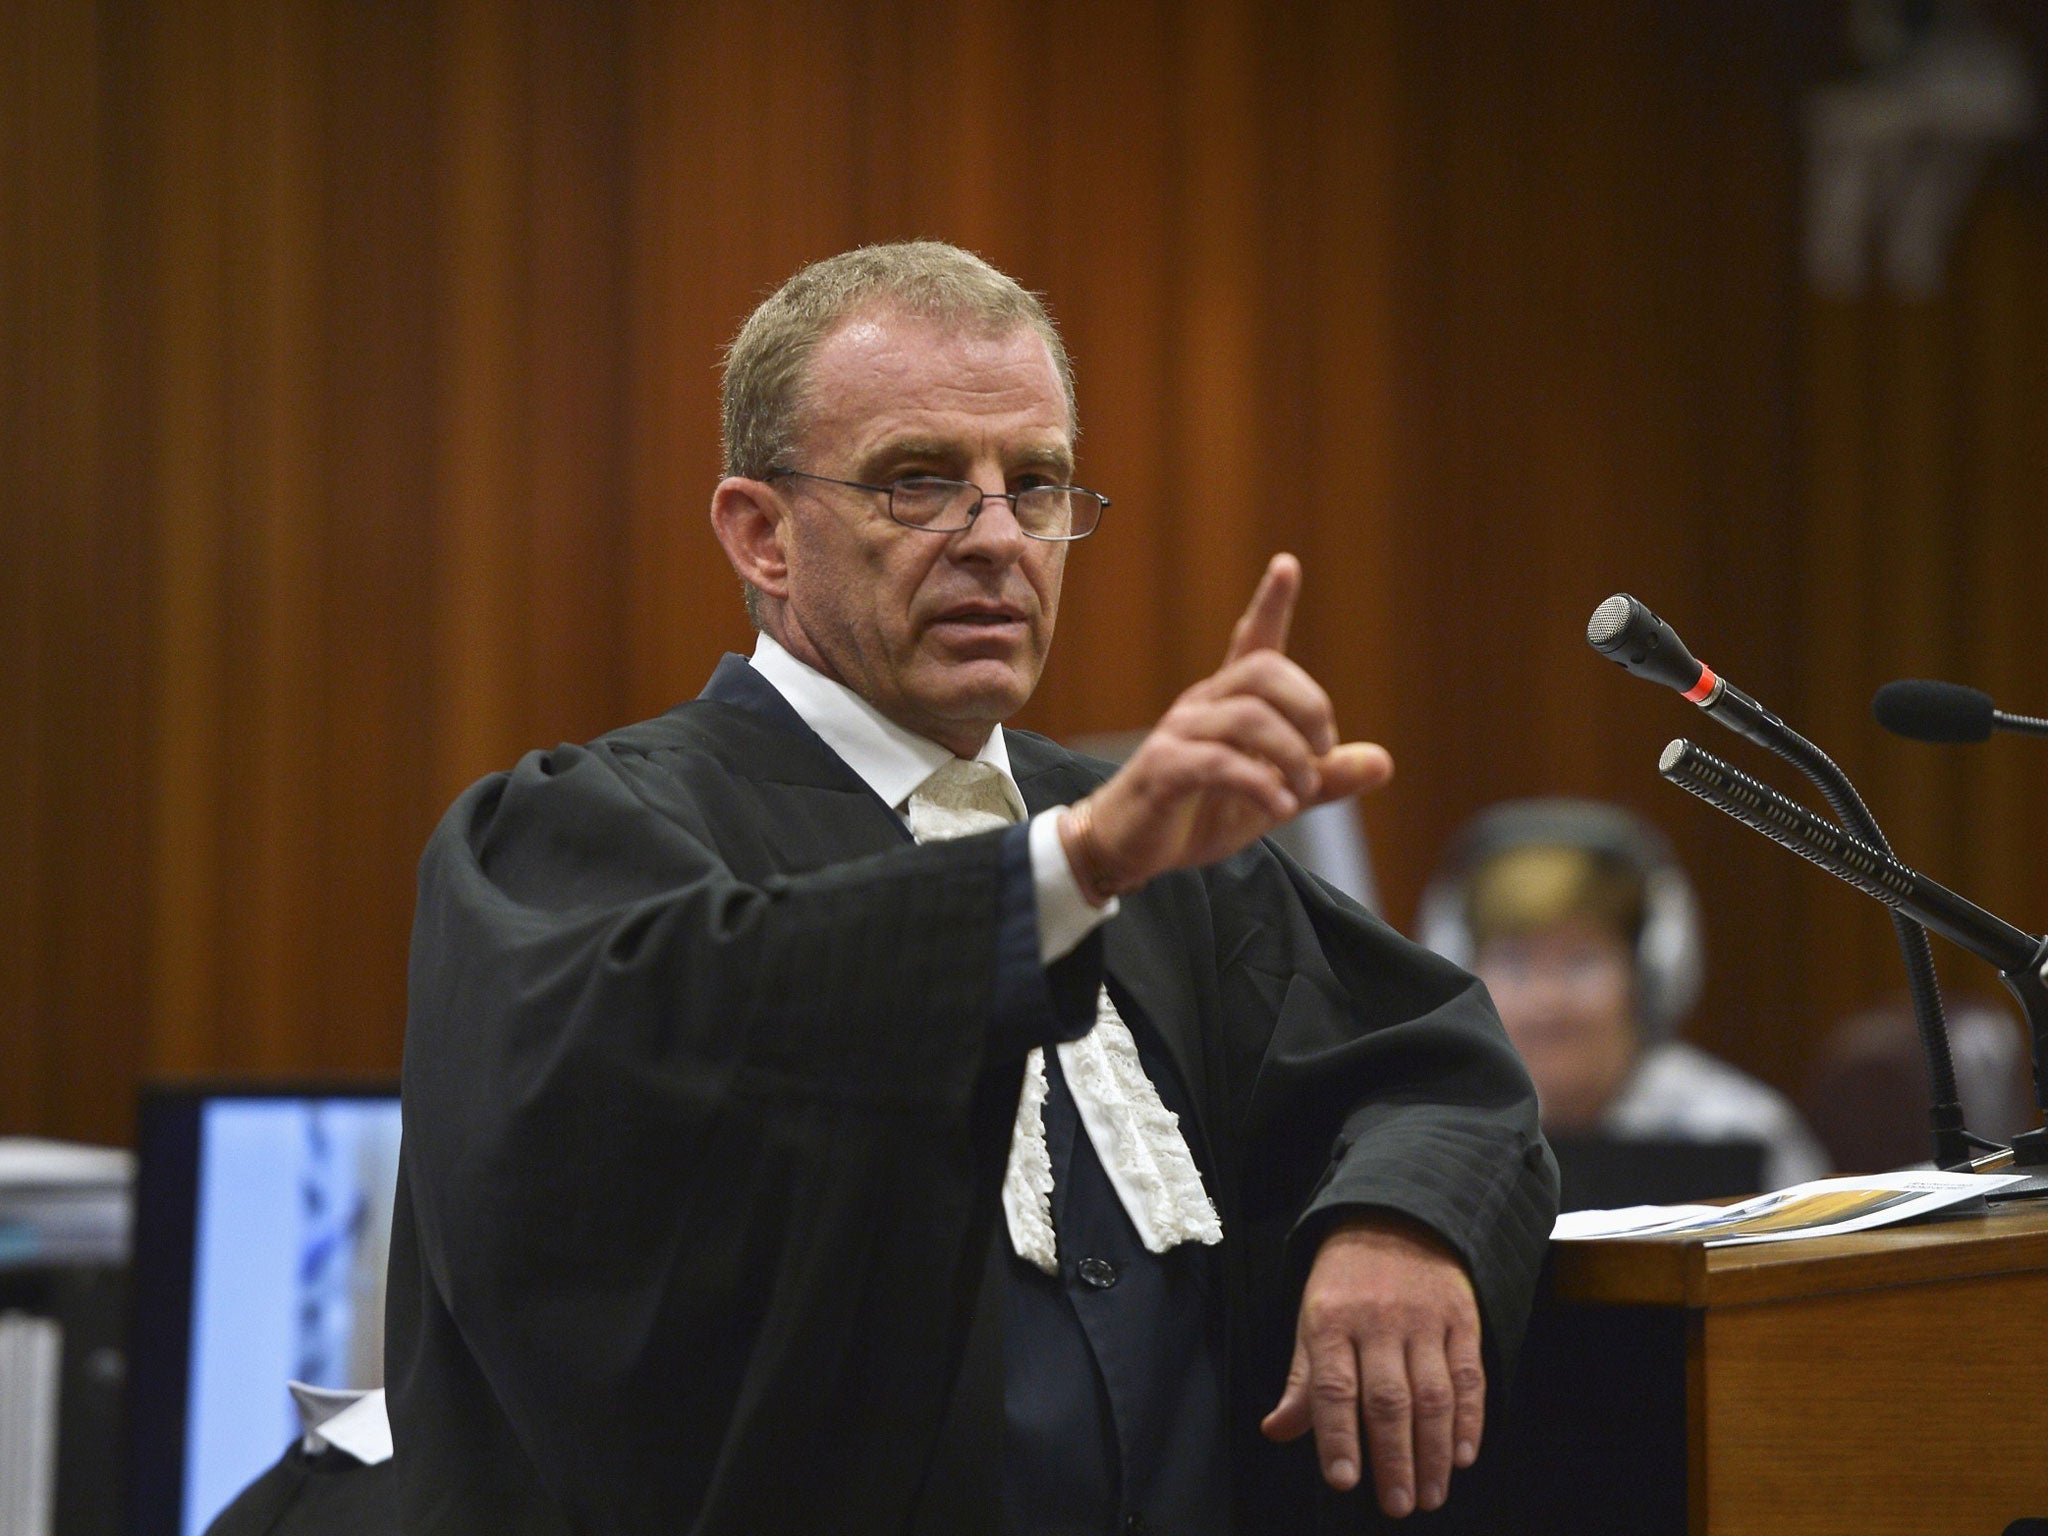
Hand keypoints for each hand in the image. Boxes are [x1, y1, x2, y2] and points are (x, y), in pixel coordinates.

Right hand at [1059, 553, 1393, 899]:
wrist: (1127, 847)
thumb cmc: (1198, 812)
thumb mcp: (1273, 797)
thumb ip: (1323, 779)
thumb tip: (1384, 762)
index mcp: (1227, 703)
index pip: (1251, 641)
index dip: (1270, 604)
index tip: (1287, 566)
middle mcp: (1202, 706)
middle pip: (1263, 671)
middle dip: (1309, 706)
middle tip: (1323, 751)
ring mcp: (1179, 734)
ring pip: (1248, 717)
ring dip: (1290, 755)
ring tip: (1300, 792)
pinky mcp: (1164, 769)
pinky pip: (1218, 762)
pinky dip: (1261, 785)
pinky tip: (1279, 807)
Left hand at [1259, 1215, 1483, 1517]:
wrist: (1394, 1217)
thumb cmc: (1344, 1282)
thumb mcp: (1311, 1320)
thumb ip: (1302, 1381)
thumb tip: (1276, 1432)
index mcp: (1330, 1321)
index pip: (1333, 1387)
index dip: (1338, 1437)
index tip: (1344, 1482)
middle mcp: (1378, 1320)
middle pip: (1388, 1400)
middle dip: (1394, 1459)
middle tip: (1399, 1506)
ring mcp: (1424, 1319)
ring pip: (1432, 1394)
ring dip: (1435, 1451)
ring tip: (1432, 1494)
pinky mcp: (1462, 1317)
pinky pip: (1468, 1375)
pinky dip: (1469, 1419)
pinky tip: (1464, 1455)